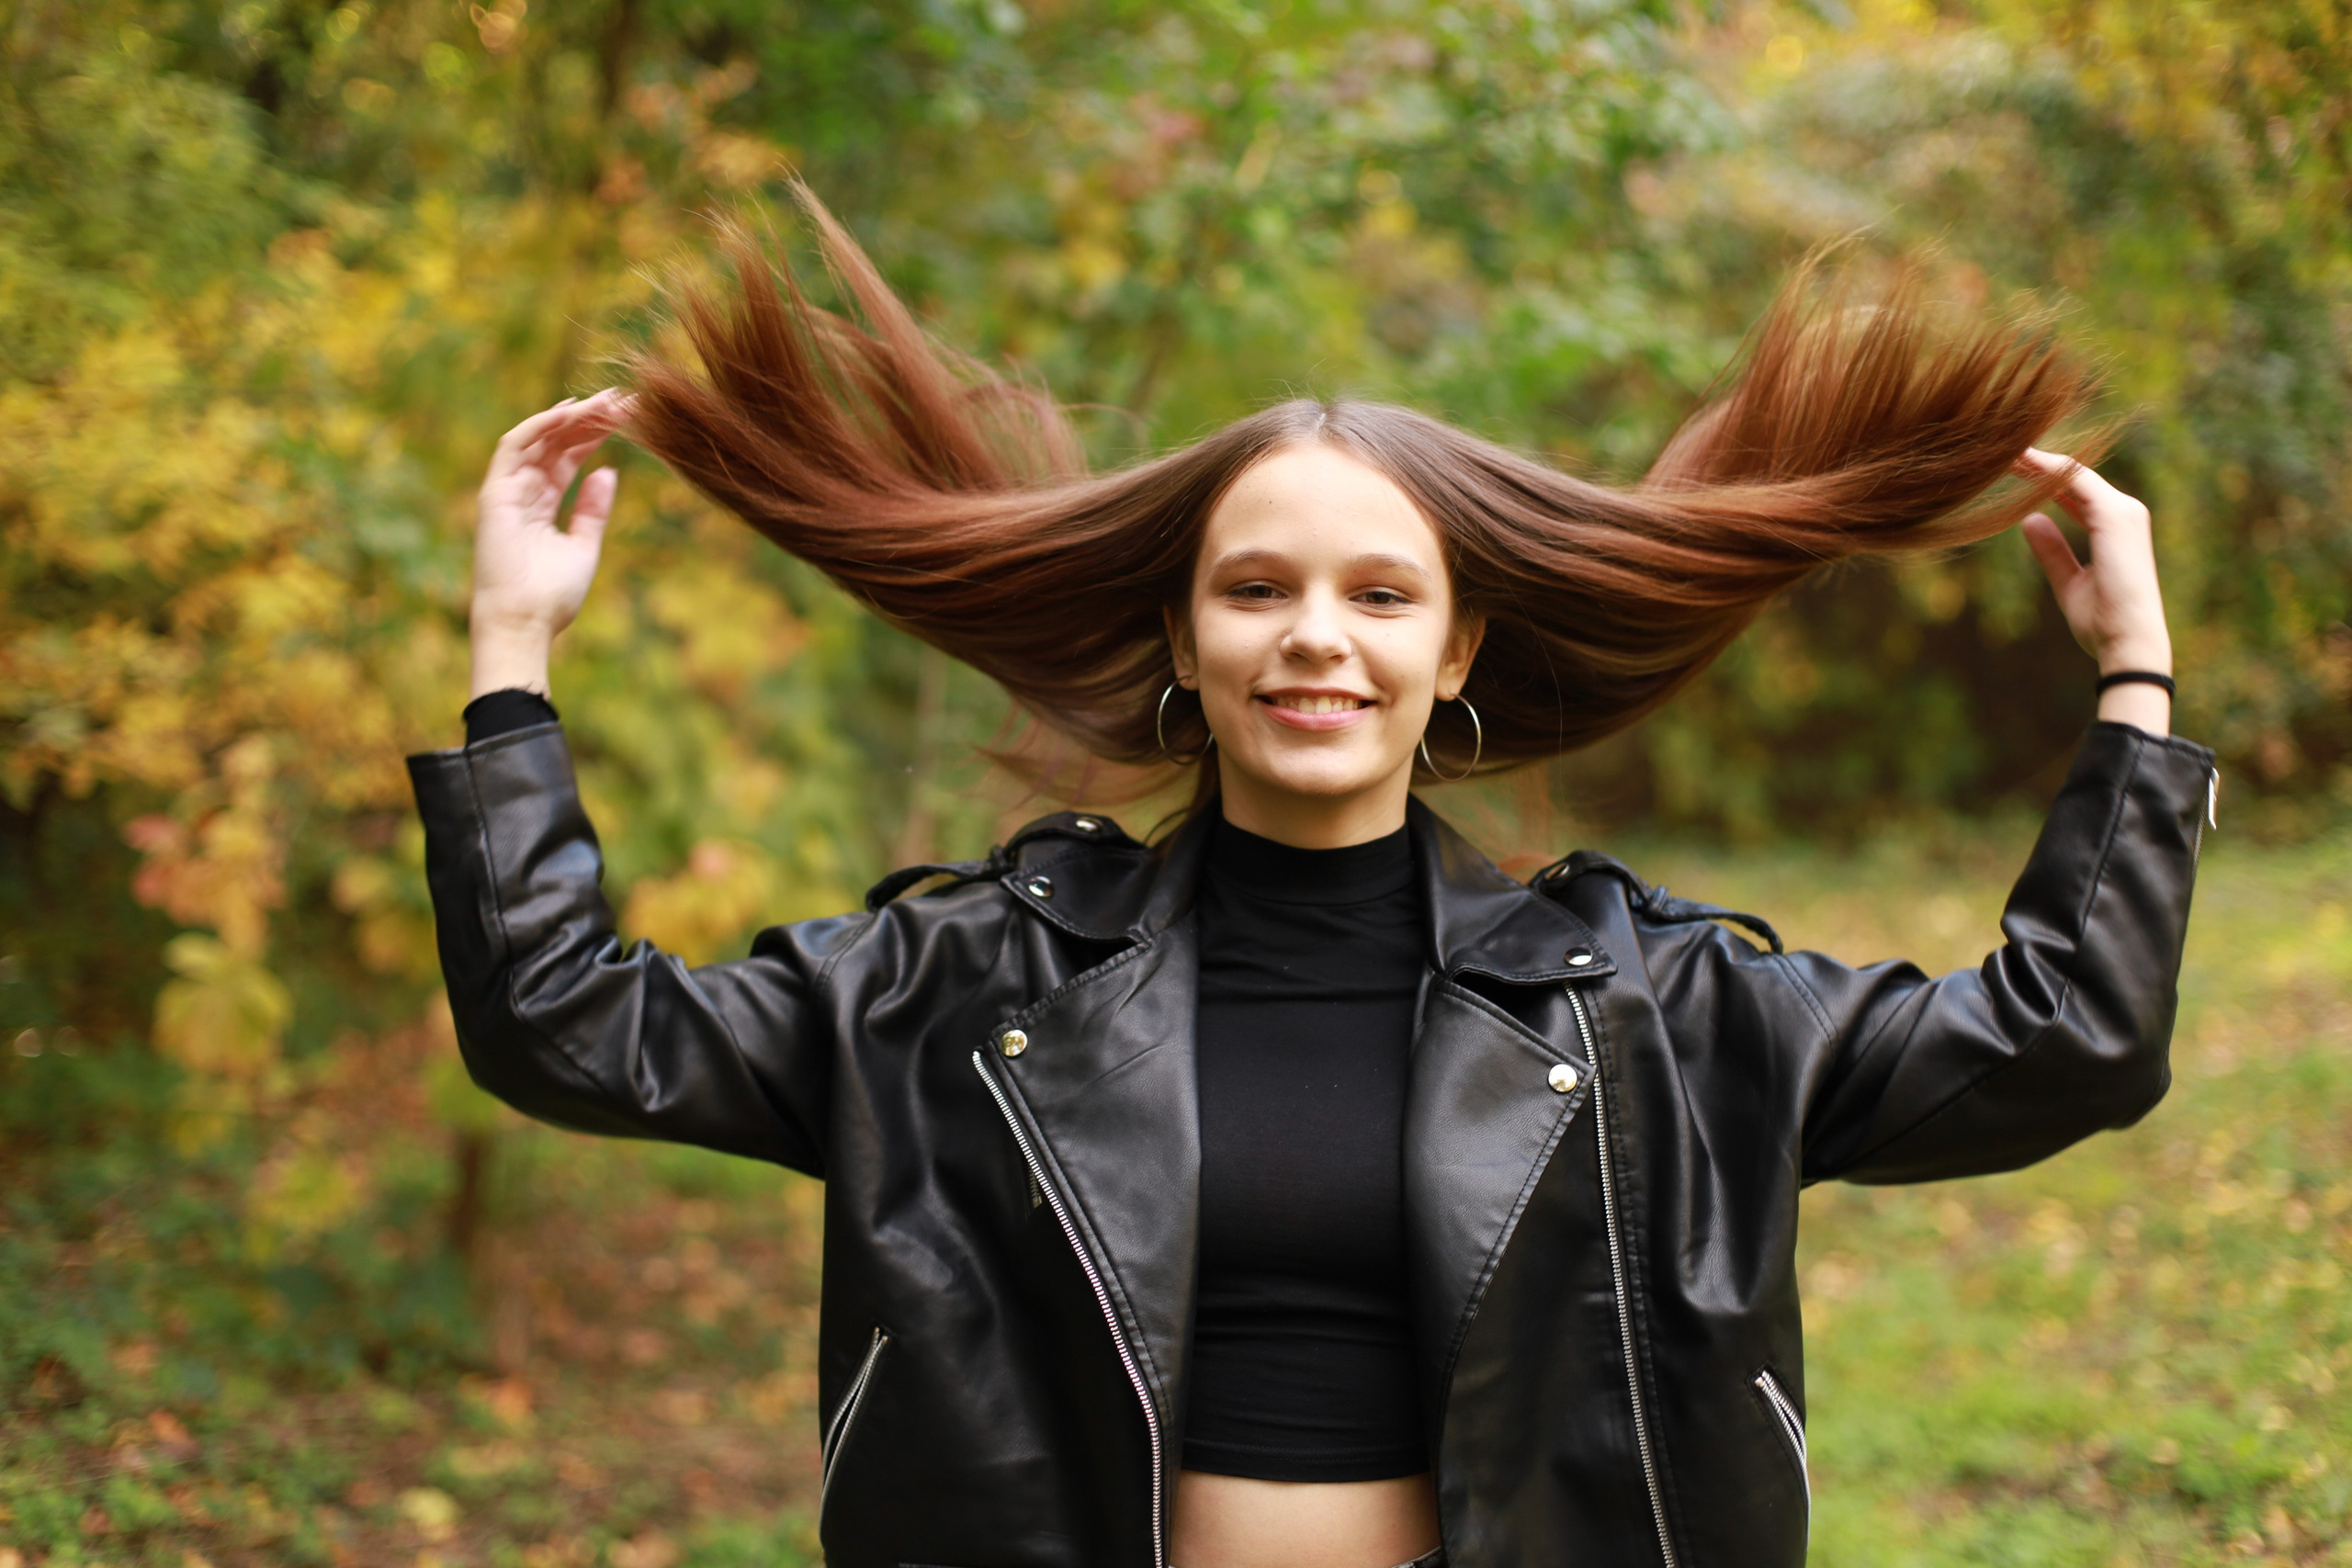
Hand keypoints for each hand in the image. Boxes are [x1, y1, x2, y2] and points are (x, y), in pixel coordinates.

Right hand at [470, 391, 630, 698]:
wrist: (525, 623)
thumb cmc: (553, 596)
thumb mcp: (584, 546)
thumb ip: (593, 509)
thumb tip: (607, 471)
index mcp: (543, 503)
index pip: (569, 456)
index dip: (595, 433)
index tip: (628, 414)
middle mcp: (523, 491)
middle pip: (556, 441)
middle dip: (589, 417)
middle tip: (624, 398)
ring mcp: (507, 490)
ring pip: (539, 437)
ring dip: (571, 415)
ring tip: (606, 401)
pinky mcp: (495, 493)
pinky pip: (515, 447)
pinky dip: (540, 425)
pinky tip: (571, 410)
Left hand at [2015, 447, 2172, 735]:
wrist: (2127, 643)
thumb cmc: (2103, 623)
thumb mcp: (2068, 583)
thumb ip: (2052, 551)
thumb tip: (2029, 521)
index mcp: (2114, 527)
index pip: (2073, 491)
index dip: (2042, 478)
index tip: (2010, 468)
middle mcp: (2123, 512)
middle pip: (2073, 476)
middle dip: (2036, 463)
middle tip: (1999, 449)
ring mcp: (2123, 511)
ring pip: (2073, 473)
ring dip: (2038, 460)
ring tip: (2003, 448)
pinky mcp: (2115, 516)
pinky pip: (2076, 482)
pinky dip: (2048, 469)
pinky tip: (2021, 461)